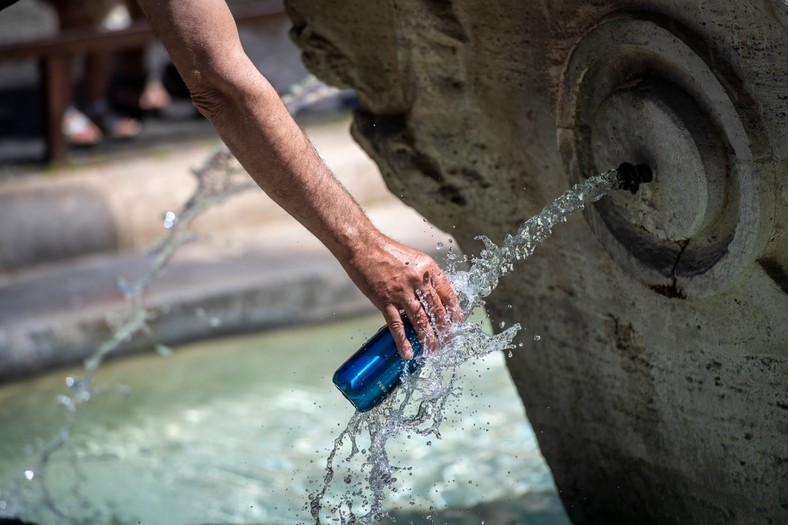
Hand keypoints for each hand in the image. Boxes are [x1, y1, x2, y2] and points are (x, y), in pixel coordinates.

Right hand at [343, 234, 462, 359]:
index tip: (457, 323)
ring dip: (428, 338)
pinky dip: (403, 341)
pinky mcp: (384, 300)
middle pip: (437, 310)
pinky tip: (408, 353)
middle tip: (448, 342)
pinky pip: (396, 324)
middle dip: (445, 329)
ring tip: (434, 350)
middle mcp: (417, 280)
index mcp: (428, 268)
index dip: (454, 311)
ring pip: (420, 320)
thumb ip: (424, 277)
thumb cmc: (386, 251)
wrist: (362, 246)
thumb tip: (432, 297)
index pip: (448, 293)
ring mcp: (401, 291)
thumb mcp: (413, 259)